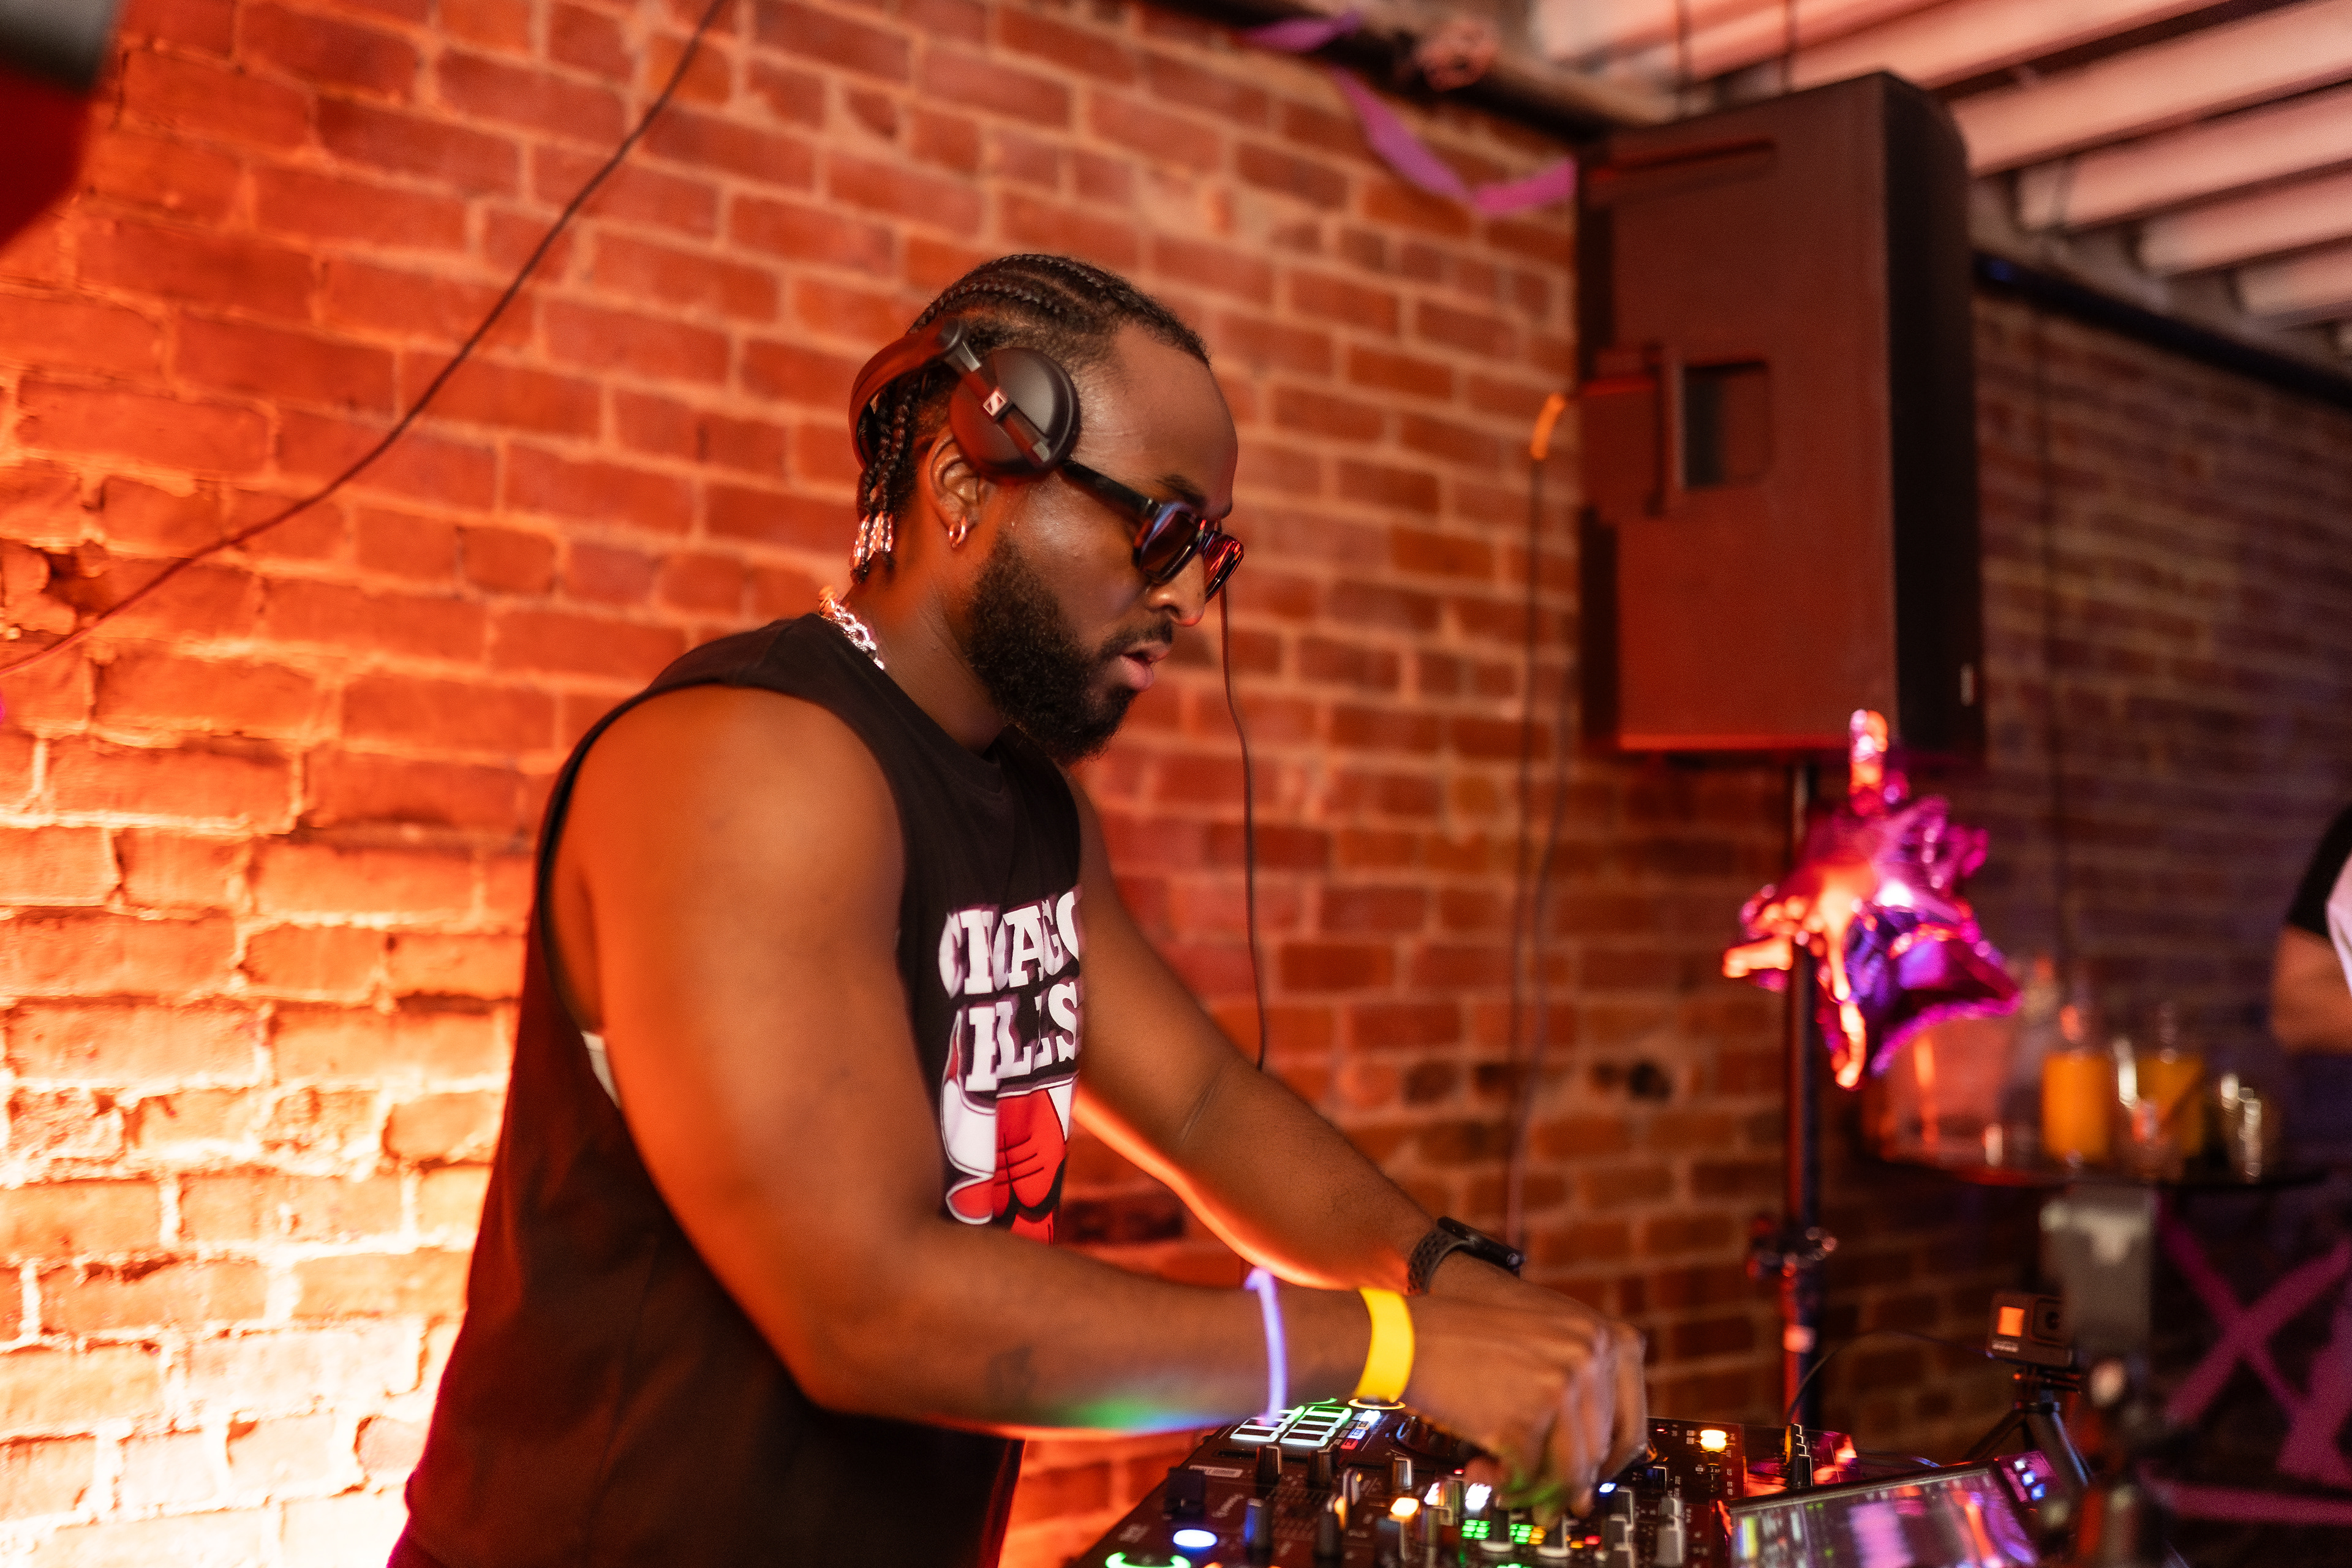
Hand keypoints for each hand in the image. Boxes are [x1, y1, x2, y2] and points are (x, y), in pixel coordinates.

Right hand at [1403, 1266, 1646, 1523]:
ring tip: (1509, 1486)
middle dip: (1570, 1483)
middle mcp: (1589, 1359)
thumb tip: (1594, 1462)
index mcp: (1602, 1336)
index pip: (1631, 1423)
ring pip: (1570, 1471)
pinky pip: (1529, 1477)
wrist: (1410, 1332)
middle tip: (1547, 1498)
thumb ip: (1578, 1381)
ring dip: (1539, 1490)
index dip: (1612, 1463)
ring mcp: (1559, 1389)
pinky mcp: (1525, 1420)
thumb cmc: (1466, 1333)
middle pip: (1598, 1453)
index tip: (1595, 1478)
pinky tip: (1482, 1470)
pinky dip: (1506, 1484)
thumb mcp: (1543, 1334)